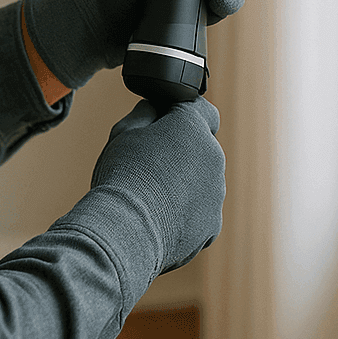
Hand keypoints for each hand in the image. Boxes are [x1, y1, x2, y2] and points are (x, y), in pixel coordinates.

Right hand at [90, 98, 224, 275]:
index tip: (164, 125)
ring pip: (202, 182)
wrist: (125, 230)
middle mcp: (214, 156)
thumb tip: (155, 108)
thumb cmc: (121, 176)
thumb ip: (146, 112)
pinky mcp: (213, 224)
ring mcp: (216, 193)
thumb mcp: (123, 131)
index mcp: (193, 126)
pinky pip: (201, 213)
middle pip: (200, 149)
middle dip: (180, 153)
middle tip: (147, 167)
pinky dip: (186, 215)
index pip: (203, 110)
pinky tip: (159, 219)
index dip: (183, 115)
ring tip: (150, 198)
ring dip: (184, 185)